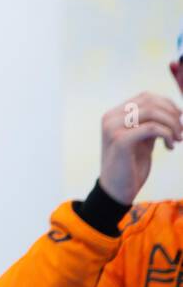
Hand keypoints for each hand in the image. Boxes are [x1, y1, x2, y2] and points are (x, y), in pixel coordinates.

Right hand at [97, 88, 182, 204]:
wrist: (116, 190)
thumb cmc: (130, 166)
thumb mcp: (141, 141)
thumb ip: (149, 125)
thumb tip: (172, 112)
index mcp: (114, 115)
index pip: (145, 96)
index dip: (167, 104)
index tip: (179, 119)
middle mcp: (110, 118)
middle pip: (150, 102)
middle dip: (172, 115)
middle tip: (181, 132)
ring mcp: (113, 128)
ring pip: (152, 112)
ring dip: (172, 125)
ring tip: (178, 139)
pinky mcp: (120, 141)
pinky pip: (152, 128)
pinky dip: (168, 135)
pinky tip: (170, 146)